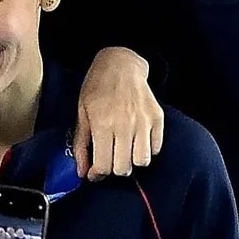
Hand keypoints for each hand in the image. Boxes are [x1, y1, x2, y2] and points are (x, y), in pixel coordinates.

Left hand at [73, 47, 164, 178]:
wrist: (120, 64)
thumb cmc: (96, 88)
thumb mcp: (81, 113)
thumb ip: (81, 145)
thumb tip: (82, 172)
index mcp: (103, 124)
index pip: (103, 165)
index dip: (97, 174)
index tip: (94, 172)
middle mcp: (125, 125)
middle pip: (124, 168)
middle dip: (113, 169)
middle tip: (108, 160)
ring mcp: (144, 122)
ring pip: (142, 161)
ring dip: (131, 161)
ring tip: (123, 151)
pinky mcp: (158, 118)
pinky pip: (156, 148)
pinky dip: (146, 150)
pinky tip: (135, 141)